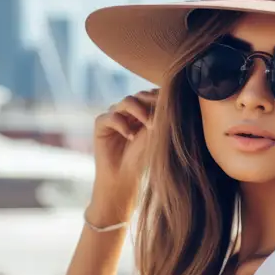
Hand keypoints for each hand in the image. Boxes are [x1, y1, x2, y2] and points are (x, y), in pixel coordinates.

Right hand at [91, 88, 158, 212]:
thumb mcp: (154, 136)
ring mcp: (114, 114)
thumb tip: (170, 99)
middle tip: (161, 118)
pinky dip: (123, 125)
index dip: (161, 99)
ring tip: (150, 126)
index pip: (152, 96)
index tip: (173, 108)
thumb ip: (158, 118)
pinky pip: (112, 116)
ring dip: (140, 111)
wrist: (123, 178)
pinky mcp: (101, 123)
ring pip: (127, 101)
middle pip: (140, 96)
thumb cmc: (142, 159)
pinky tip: (131, 137)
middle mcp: (127, 110)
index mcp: (143, 111)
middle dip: (152, 104)